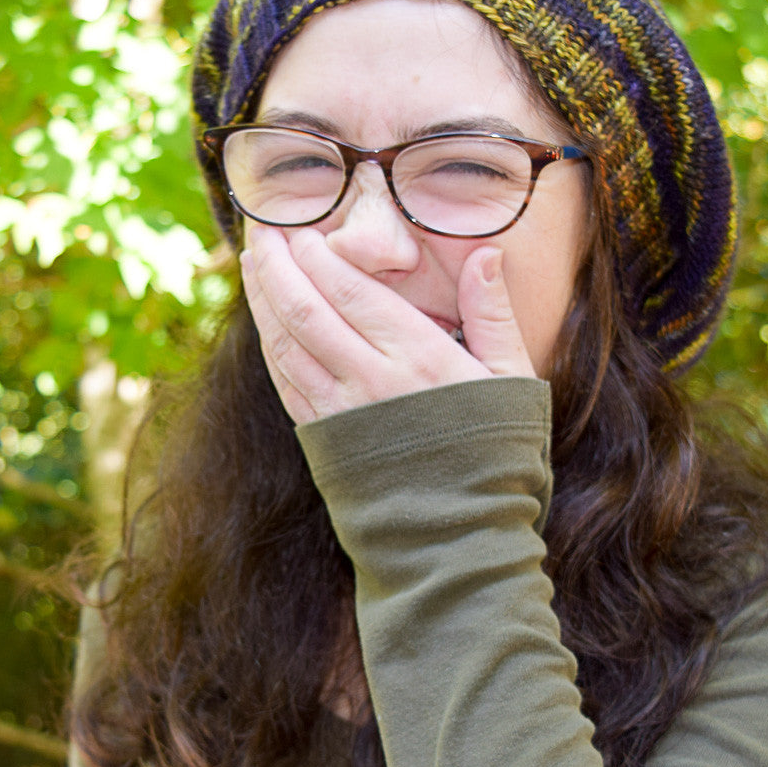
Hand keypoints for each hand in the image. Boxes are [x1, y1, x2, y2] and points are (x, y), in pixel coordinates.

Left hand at [239, 225, 535, 424]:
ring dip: (264, 301)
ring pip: (285, 344)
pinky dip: (270, 346)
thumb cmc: (498, 453)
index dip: (318, 256)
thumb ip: (492, 313)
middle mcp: (370, 379)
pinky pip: (285, 382)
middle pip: (306, 309)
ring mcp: (340, 412)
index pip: (350, 290)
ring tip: (254, 265)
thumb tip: (486, 252)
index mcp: (418, 356)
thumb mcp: (513, 378)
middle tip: (263, 232)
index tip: (303, 230)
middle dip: (279, 266)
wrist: (463, 536)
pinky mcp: (323, 440)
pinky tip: (266, 324)